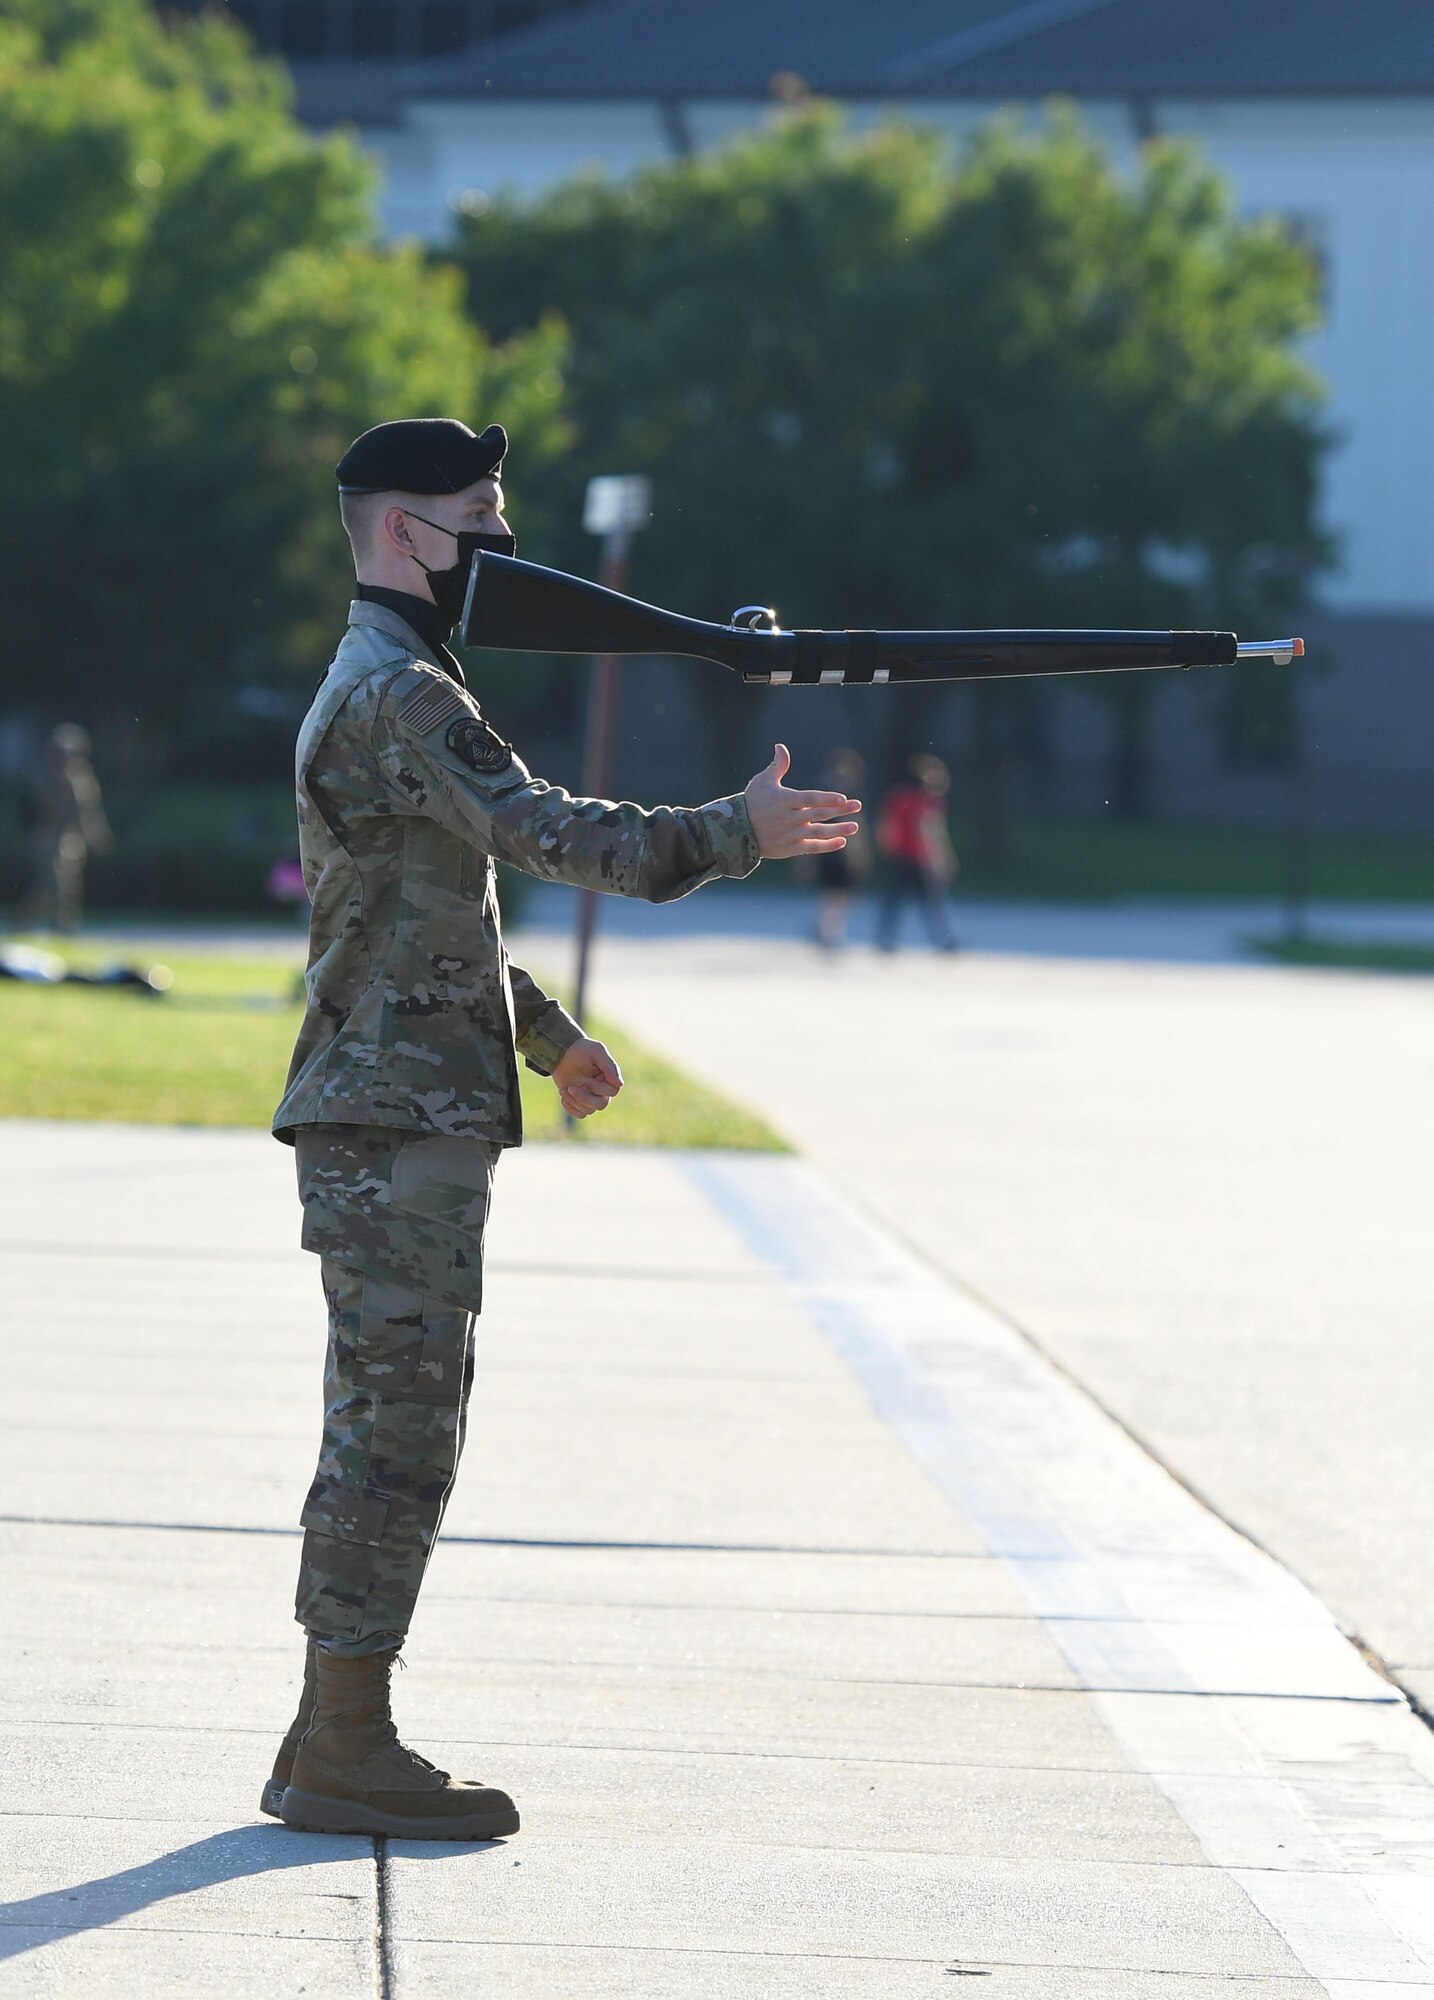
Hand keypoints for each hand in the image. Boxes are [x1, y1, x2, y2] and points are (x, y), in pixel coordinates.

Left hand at [552, 1036, 622, 1118]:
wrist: (562, 1052)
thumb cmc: (582, 1050)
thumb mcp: (597, 1052)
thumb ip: (610, 1066)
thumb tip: (620, 1084)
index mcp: (609, 1078)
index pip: (612, 1091)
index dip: (598, 1088)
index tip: (586, 1079)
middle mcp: (602, 1090)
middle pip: (601, 1105)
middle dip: (584, 1098)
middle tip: (570, 1087)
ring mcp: (590, 1097)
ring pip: (589, 1110)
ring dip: (574, 1101)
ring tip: (564, 1089)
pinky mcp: (579, 1102)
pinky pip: (580, 1114)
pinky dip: (570, 1108)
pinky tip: (563, 1095)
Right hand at [743, 743, 860, 859]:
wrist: (736, 831)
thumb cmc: (751, 802)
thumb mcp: (762, 782)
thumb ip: (777, 766)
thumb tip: (781, 746)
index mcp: (784, 800)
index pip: (810, 799)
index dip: (827, 799)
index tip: (843, 798)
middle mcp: (789, 818)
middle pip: (819, 814)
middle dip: (840, 810)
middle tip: (858, 805)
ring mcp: (791, 834)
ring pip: (819, 832)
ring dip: (838, 830)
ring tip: (855, 826)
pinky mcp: (790, 848)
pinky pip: (812, 848)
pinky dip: (827, 846)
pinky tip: (842, 842)